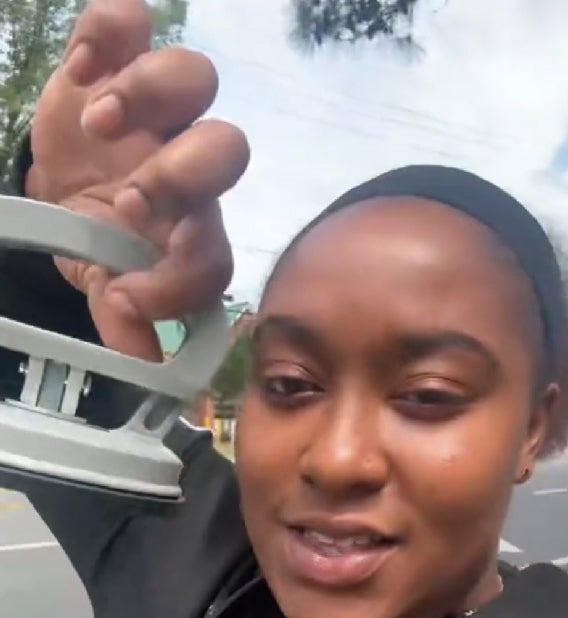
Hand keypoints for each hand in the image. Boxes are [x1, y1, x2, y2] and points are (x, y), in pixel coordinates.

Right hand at [25, 0, 248, 361]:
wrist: (70, 176)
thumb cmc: (101, 228)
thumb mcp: (104, 274)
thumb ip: (122, 311)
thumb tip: (143, 362)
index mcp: (190, 223)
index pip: (214, 250)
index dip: (184, 272)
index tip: (128, 291)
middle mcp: (185, 159)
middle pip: (227, 150)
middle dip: (182, 175)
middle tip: (127, 200)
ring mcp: (155, 106)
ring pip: (193, 77)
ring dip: (148, 97)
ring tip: (97, 122)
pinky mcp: (113, 59)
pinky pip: (129, 22)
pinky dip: (108, 30)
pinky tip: (81, 64)